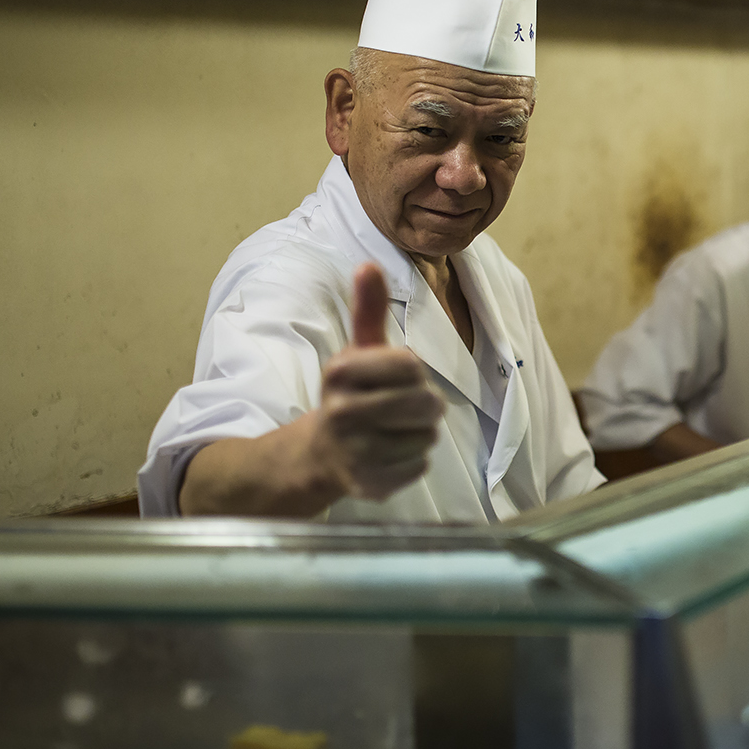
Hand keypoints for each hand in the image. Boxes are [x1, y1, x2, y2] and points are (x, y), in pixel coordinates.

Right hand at [308, 263, 443, 499]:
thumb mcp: (358, 349)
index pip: (411, 364)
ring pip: (427, 437)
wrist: (320, 452)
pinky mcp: (368, 483)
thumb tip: (368, 265)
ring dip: (418, 434)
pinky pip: (419, 467)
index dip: (412, 372)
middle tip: (400, 407)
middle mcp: (342, 412)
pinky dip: (411, 462)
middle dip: (423, 404)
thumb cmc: (351, 393)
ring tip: (390, 431)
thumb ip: (367, 309)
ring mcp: (354, 452)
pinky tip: (387, 455)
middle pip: (427, 403)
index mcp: (341, 371)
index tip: (393, 377)